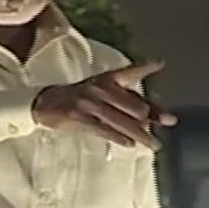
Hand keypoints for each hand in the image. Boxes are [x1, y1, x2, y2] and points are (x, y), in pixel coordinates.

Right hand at [31, 61, 176, 149]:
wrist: (47, 103)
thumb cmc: (81, 99)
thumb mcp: (104, 94)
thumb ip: (132, 103)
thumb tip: (161, 118)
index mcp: (108, 79)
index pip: (130, 72)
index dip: (146, 66)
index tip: (159, 63)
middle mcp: (101, 87)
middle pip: (133, 105)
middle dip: (149, 119)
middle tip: (161, 132)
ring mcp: (90, 102)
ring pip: (122, 121)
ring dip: (140, 135)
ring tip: (153, 145)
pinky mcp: (79, 116)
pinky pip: (104, 129)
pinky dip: (119, 137)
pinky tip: (129, 144)